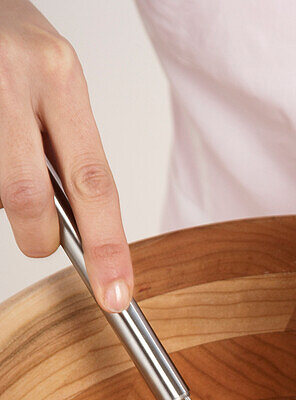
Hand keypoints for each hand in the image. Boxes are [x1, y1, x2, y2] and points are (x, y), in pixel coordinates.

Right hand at [0, 1, 131, 310]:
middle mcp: (16, 80)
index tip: (116, 294)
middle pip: (30, 199)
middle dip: (39, 236)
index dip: (108, 248)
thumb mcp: (55, 78)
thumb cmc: (10, 40)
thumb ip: (68, 143)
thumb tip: (80, 221)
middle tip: (42, 240)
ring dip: (1, 191)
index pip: (95, 183)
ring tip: (5, 151)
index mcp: (60, 77)